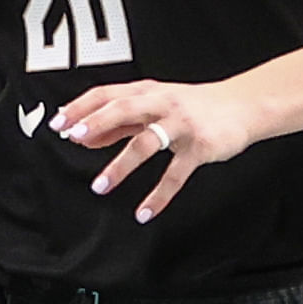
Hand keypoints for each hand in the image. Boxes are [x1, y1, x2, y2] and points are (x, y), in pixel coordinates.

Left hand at [56, 78, 262, 221]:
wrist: (243, 106)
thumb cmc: (193, 106)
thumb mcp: (154, 106)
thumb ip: (119, 122)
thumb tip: (82, 136)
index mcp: (147, 92)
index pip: (108, 94)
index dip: (82, 107)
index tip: (59, 122)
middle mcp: (163, 103)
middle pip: (124, 109)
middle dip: (96, 123)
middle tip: (73, 138)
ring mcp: (182, 125)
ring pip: (146, 143)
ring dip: (120, 165)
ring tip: (100, 186)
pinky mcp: (200, 148)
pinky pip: (175, 174)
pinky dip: (158, 195)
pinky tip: (143, 212)